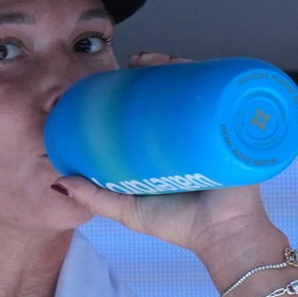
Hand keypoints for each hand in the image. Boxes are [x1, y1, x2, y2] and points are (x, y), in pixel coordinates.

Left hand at [51, 50, 273, 255]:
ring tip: (159, 60)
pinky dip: (217, 76)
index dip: (139, 87)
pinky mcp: (239, 130)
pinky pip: (231, 97)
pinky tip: (198, 65)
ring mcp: (218, 130)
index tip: (118, 76)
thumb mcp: (129, 209)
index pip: (156, 107)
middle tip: (137, 62)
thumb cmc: (181, 227)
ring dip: (181, 65)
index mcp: (172, 147)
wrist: (223, 236)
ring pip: (200, 88)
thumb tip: (58, 182)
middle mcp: (195, 134)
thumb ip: (95, 198)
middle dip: (159, 68)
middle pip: (178, 91)